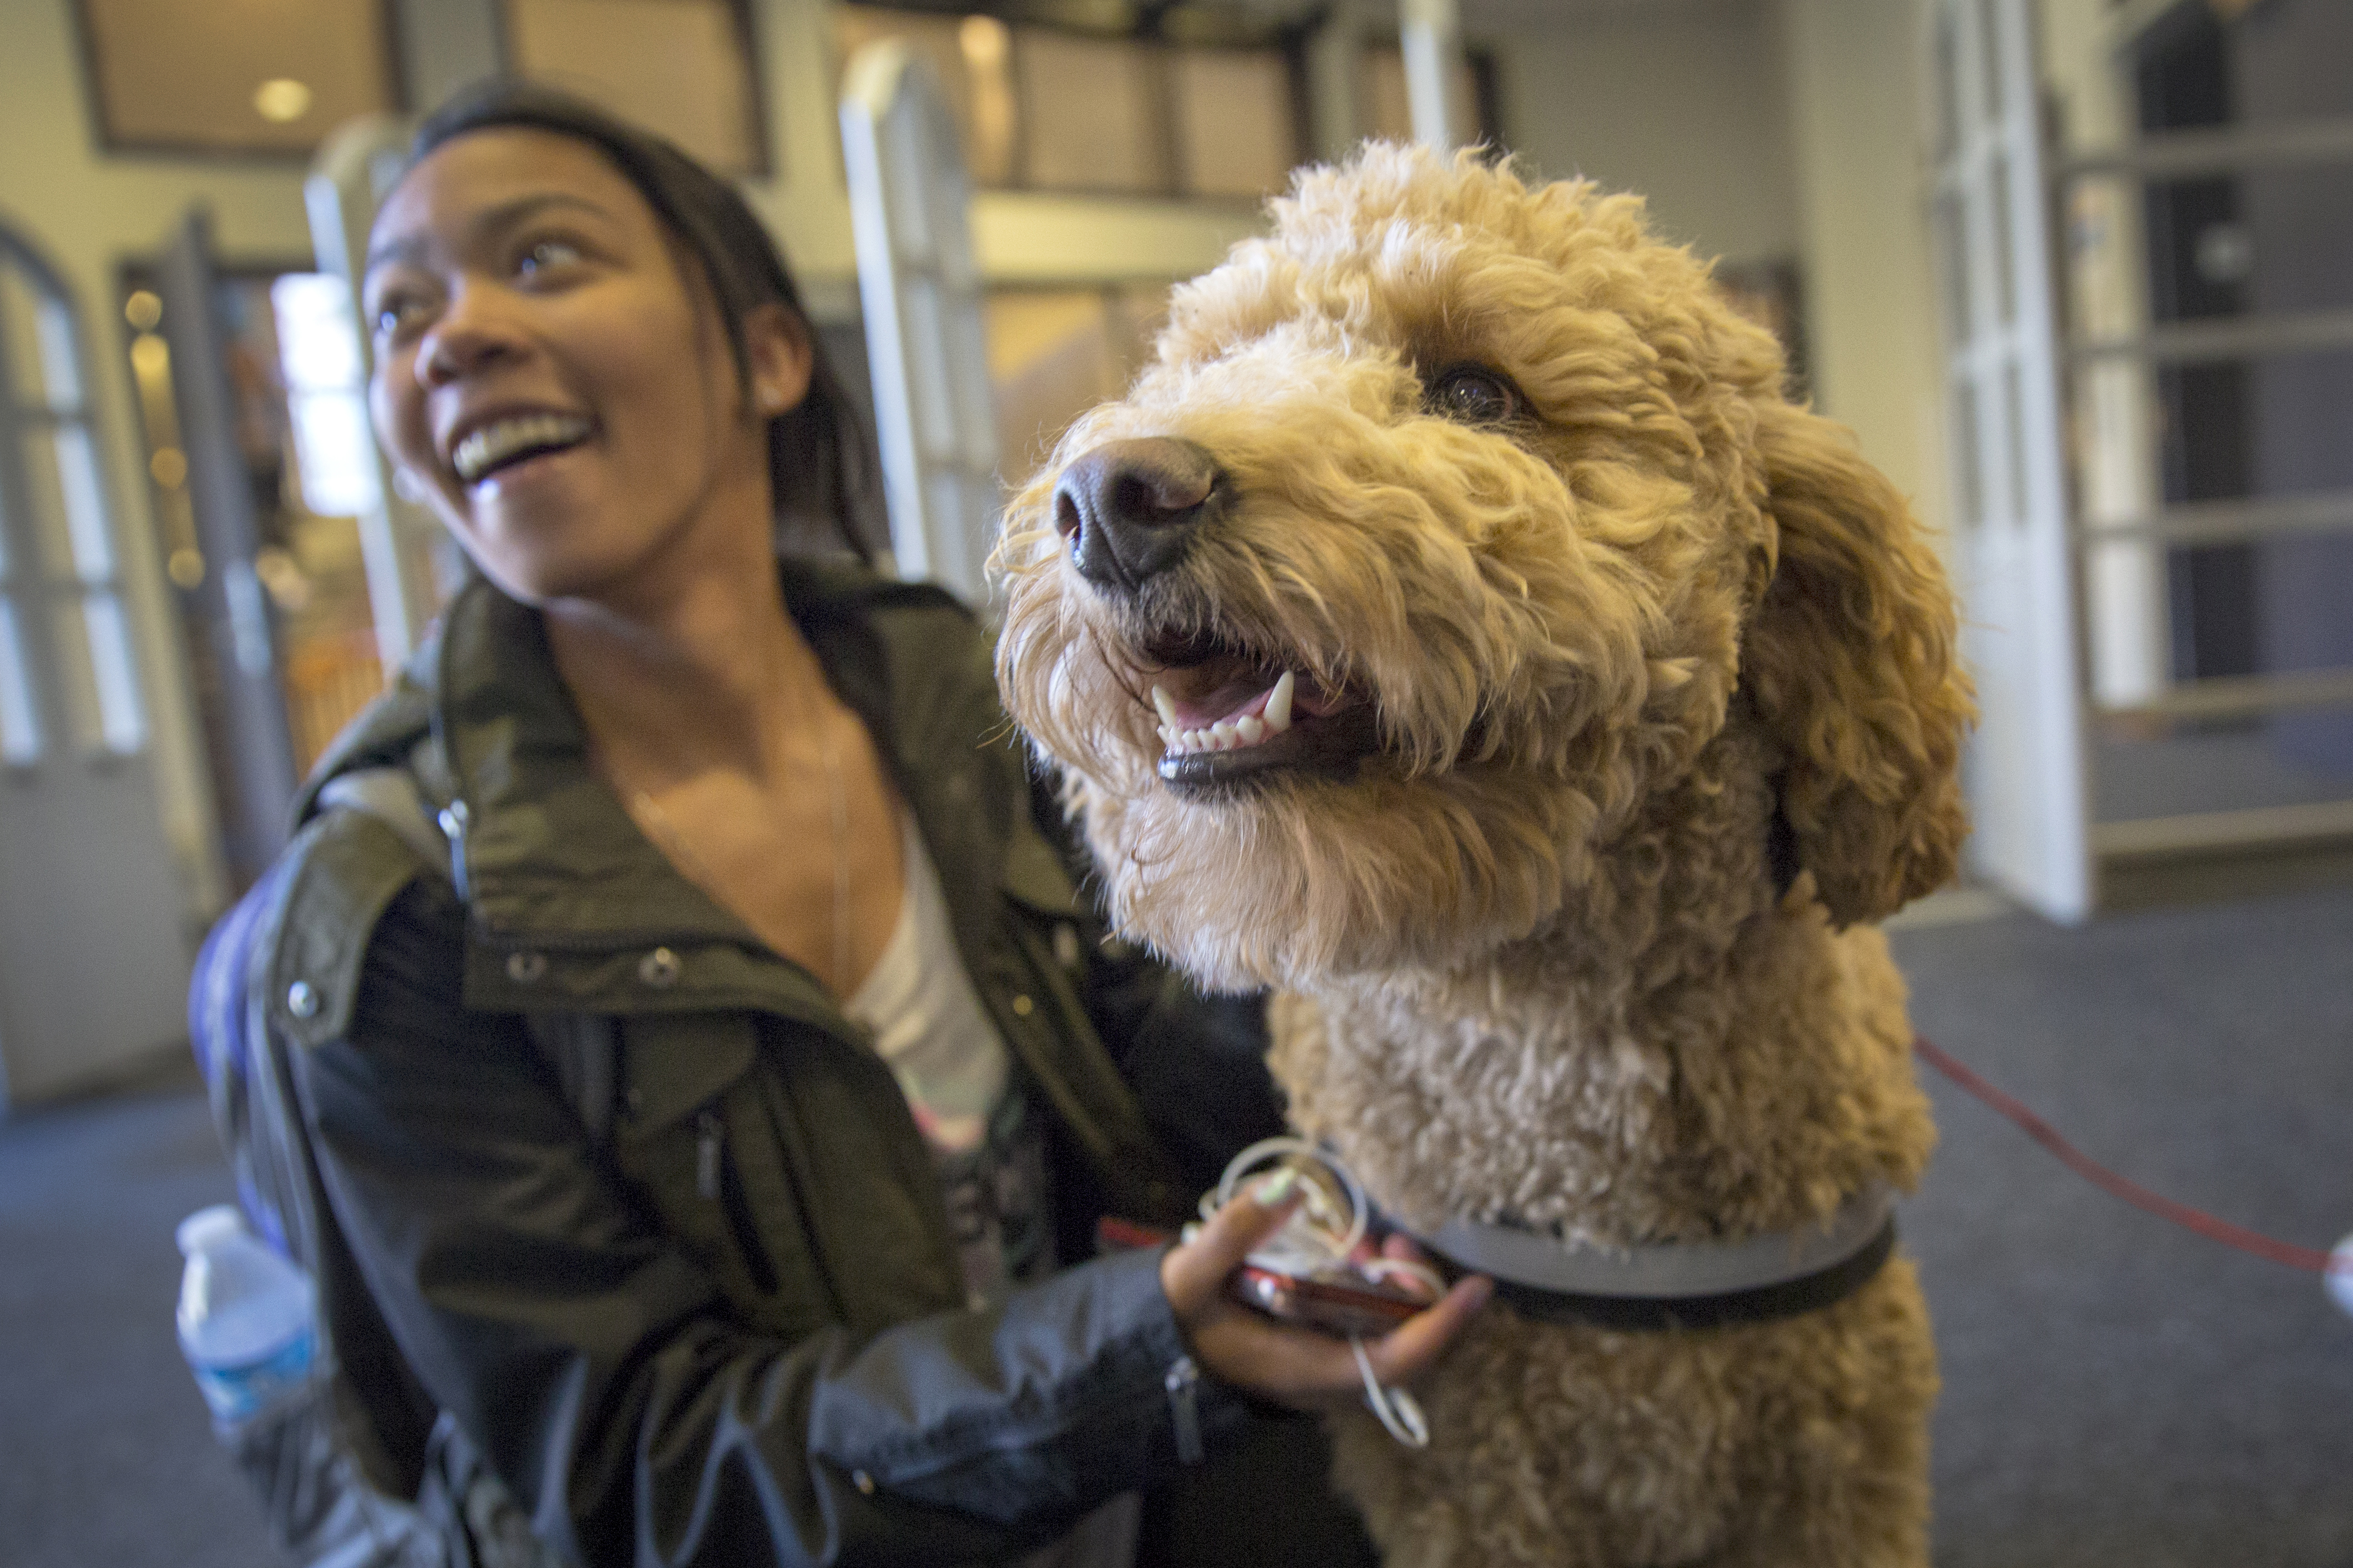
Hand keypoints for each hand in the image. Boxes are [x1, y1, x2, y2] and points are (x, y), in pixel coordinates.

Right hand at [1159, 1177, 1491, 1409]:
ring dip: (1392, 1284)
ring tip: (1370, 1239)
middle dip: (1416, 1291)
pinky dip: (1371, 1287)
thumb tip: (1290, 1187)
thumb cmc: (1179, 1321)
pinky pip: (1369, 1324)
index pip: (1399, 1361)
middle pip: (1408, 1347)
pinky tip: (1350, 1254)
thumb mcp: (1194, 1274)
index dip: (1442, 1326)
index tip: (1476, 1288)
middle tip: (1394, 1240)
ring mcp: (1330, 1366)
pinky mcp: (1324, 1349)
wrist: (1155, 1355)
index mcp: (1309, 1371)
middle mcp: (1331, 1378)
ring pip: (1390, 1332)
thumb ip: (1236, 1230)